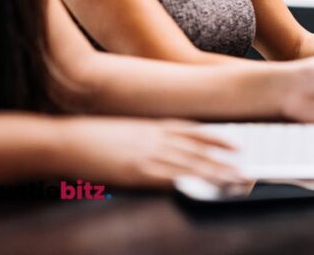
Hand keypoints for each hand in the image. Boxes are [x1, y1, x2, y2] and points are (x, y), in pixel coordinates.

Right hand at [60, 116, 246, 188]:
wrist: (67, 140)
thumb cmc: (91, 137)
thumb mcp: (126, 131)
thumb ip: (147, 137)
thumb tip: (162, 146)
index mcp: (154, 126)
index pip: (195, 132)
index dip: (218, 140)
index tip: (237, 146)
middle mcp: (156, 138)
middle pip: (199, 150)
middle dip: (225, 161)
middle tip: (246, 169)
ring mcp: (148, 154)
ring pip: (191, 164)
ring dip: (216, 174)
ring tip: (236, 180)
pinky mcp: (136, 171)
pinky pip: (169, 177)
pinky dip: (188, 182)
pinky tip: (204, 187)